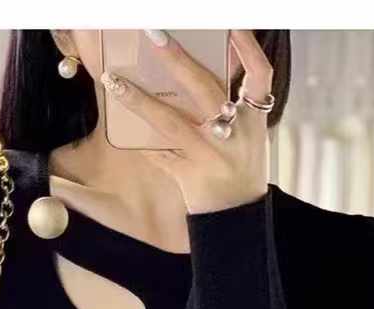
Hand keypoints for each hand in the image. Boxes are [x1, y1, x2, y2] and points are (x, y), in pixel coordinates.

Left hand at [100, 29, 272, 214]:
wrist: (238, 218)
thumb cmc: (240, 167)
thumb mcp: (248, 133)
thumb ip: (231, 102)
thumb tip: (194, 67)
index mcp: (254, 119)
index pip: (260, 74)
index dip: (248, 47)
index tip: (233, 24)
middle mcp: (233, 134)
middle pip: (205, 89)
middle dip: (178, 60)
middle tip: (153, 34)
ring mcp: (209, 156)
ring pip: (170, 122)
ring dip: (139, 100)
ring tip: (113, 81)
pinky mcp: (188, 175)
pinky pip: (159, 152)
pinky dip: (140, 138)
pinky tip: (119, 121)